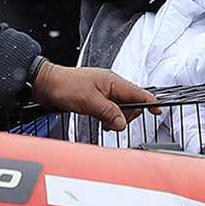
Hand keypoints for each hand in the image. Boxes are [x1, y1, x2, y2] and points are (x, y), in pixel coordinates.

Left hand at [32, 62, 156, 132]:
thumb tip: (122, 123)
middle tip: (113, 123)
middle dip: (126, 116)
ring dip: (115, 119)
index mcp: (113, 82)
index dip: (150, 103)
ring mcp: (103, 92)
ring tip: (104, 123)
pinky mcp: (96, 99)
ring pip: (120, 109)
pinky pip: (110, 110)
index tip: (158, 111)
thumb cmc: (65, 86)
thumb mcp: (89, 101)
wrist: (46, 85)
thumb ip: (108, 112)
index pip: (139, 93)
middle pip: (131, 104)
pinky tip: (100, 121)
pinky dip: (108, 118)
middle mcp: (111, 86)